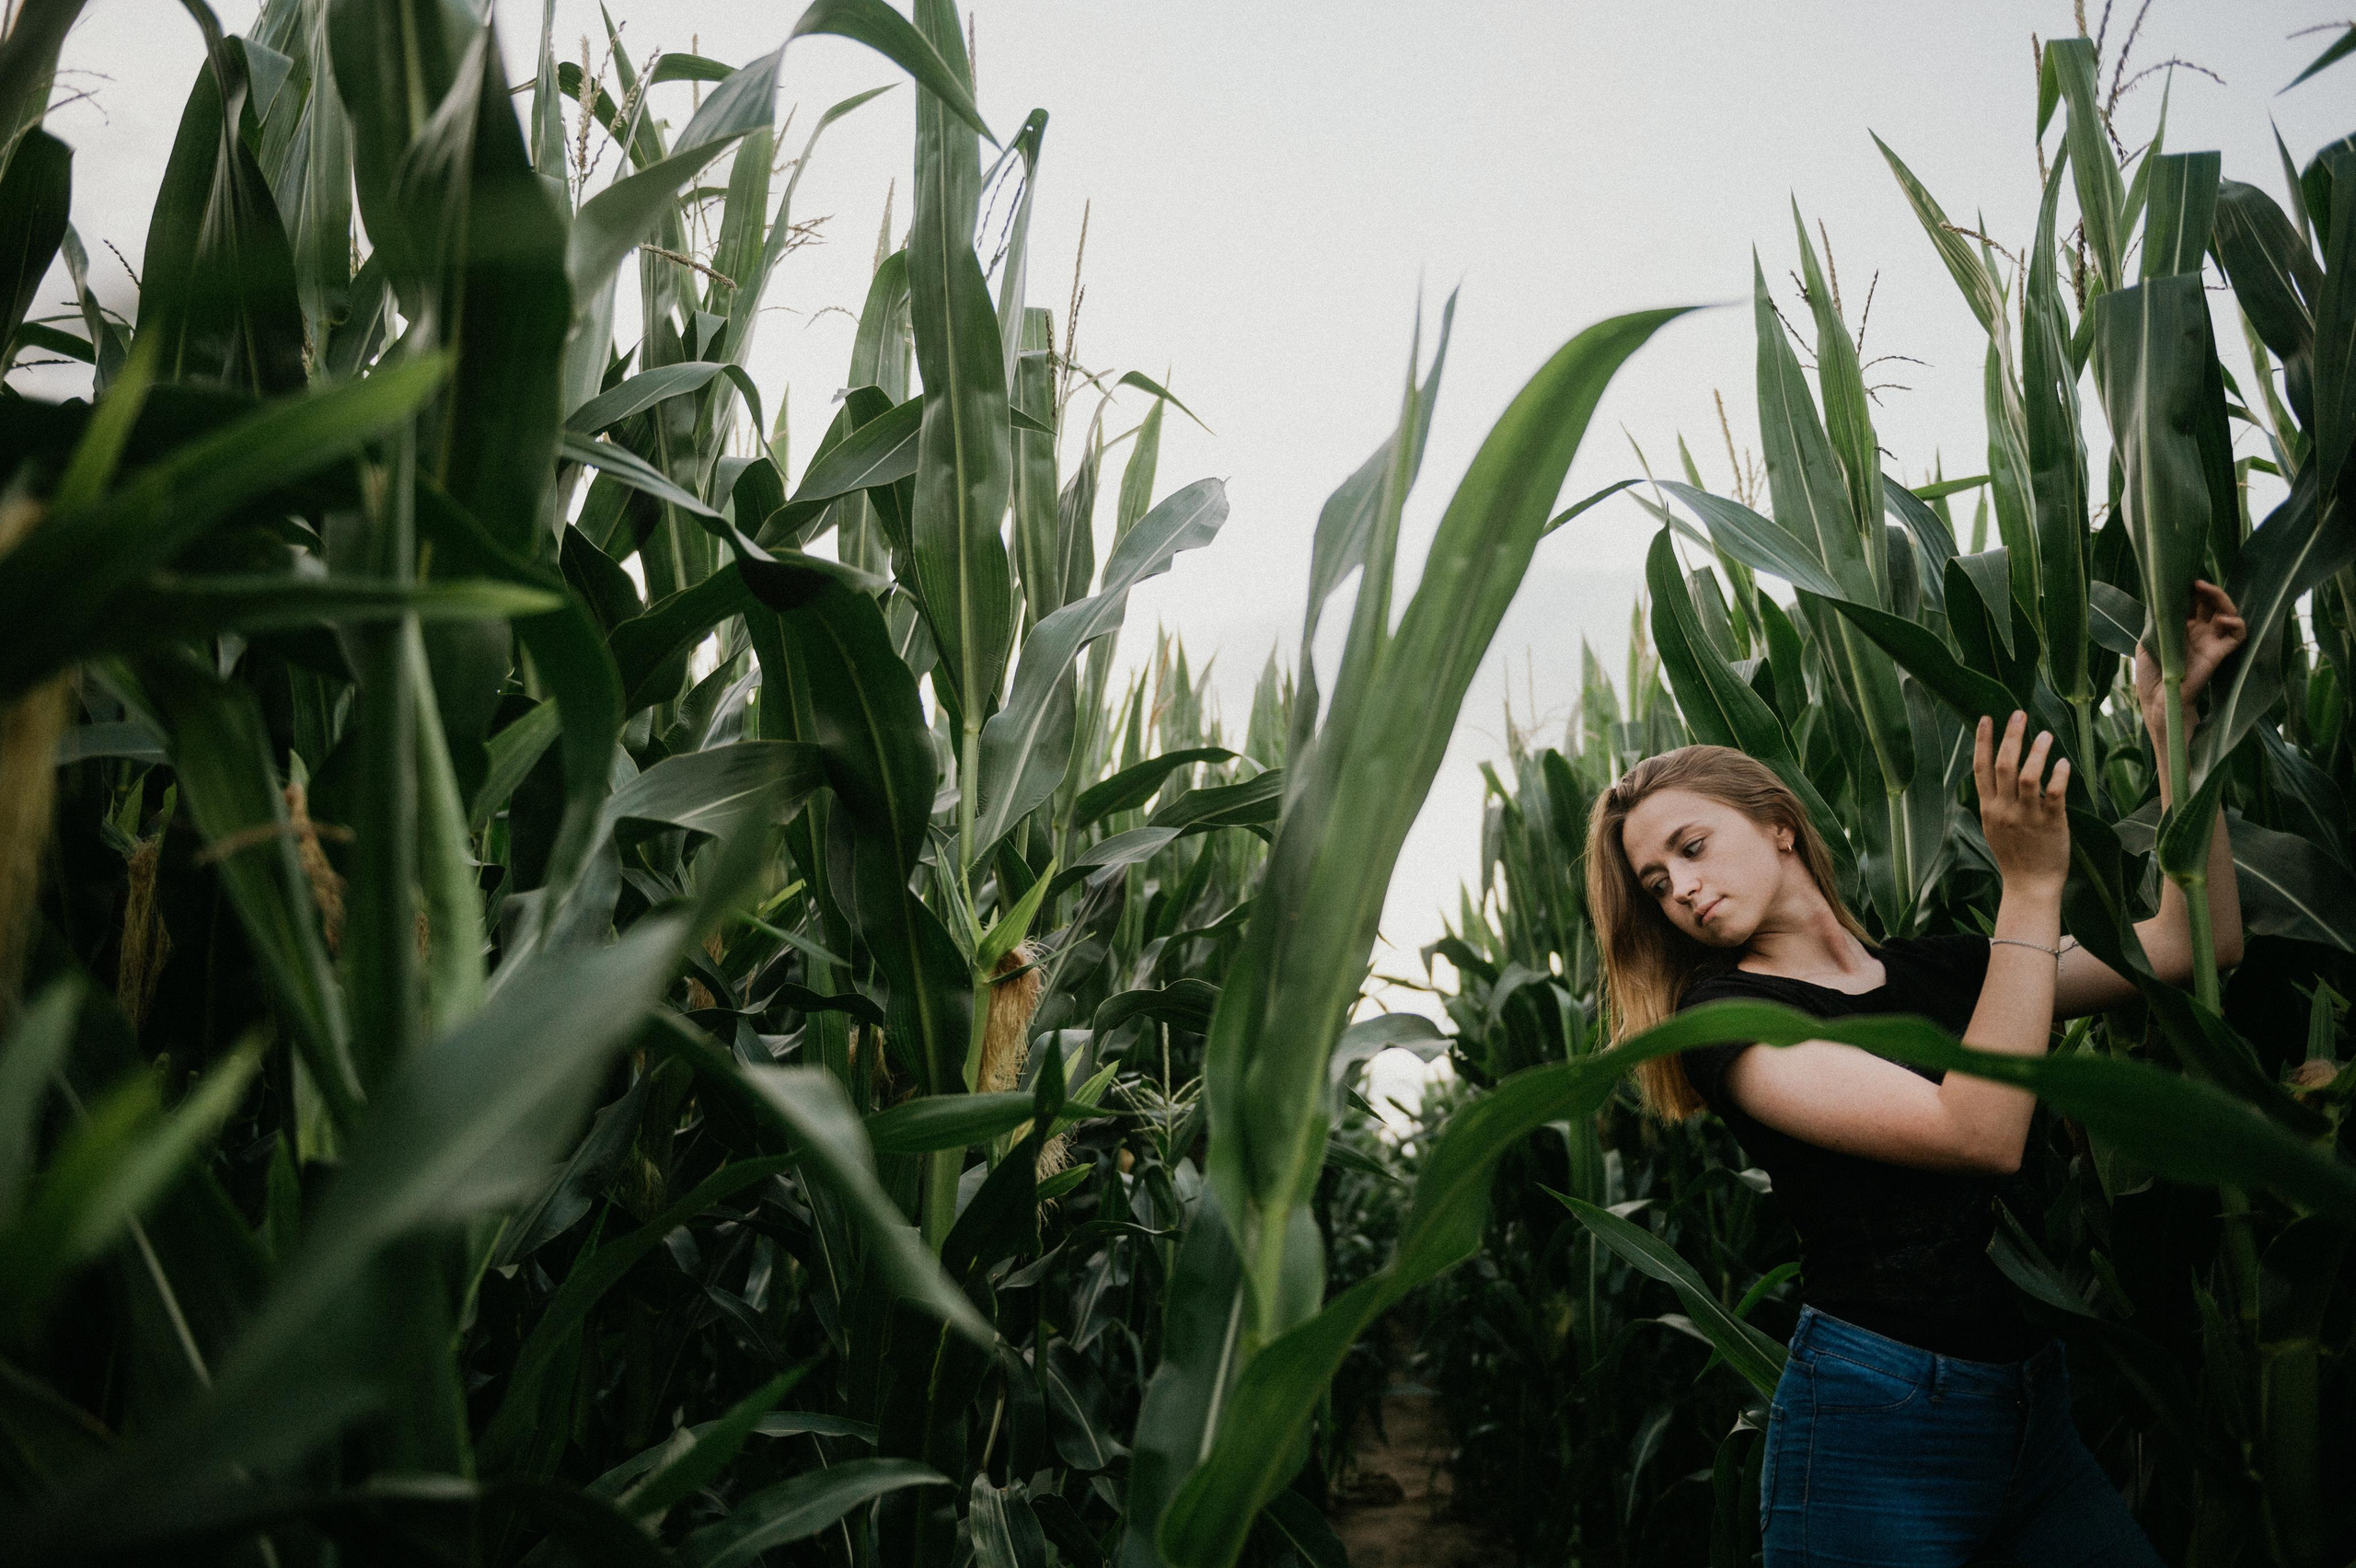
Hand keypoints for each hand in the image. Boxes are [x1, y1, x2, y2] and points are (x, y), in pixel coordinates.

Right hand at [1975, 711, 2070, 894]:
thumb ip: (1995, 802)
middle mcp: (2004, 809)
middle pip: (2003, 765)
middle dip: (2010, 736)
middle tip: (2019, 714)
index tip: (1986, 718)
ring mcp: (2026, 816)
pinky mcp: (2051, 823)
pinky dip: (2058, 775)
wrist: (2030, 886)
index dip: (1981, 741)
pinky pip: (2053, 793)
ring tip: (2044, 734)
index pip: (1980, 768)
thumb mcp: (1994, 828)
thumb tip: (1999, 774)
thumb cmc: (2015, 857)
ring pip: (2028, 776)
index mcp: (1987, 808)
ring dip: (2036, 752)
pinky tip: (2063, 762)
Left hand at [2134, 580, 2248, 726]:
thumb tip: (2162, 597)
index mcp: (2180, 627)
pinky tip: (2223, 620)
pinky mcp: (2220, 653)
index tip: (2183, 579)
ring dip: (2221, 599)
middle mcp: (2198, 631)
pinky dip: (2236, 624)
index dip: (2191, 590)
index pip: (2192, 602)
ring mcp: (2211, 641)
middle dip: (2206, 590)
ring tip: (2207, 591)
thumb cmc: (2150, 673)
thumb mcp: (2148, 641)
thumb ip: (2158, 620)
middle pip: (2210, 603)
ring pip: (2227, 613)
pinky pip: (2238, 635)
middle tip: (2196, 583)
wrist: (2159, 699)